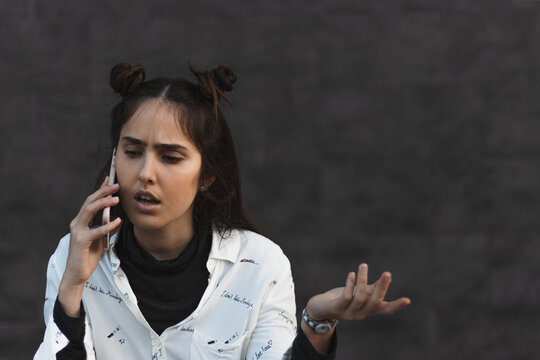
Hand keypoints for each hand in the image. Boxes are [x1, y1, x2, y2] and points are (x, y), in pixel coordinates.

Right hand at [58, 177, 121, 315]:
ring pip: (89, 211)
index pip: (90, 201)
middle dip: (103, 192)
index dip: (100, 190)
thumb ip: (107, 229)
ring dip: (103, 203)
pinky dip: (107, 226)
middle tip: (116, 185)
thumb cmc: (87, 257)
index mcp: (81, 221)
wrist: (77, 275)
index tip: (110, 179)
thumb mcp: (101, 240)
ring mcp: (78, 232)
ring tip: (116, 198)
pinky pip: (96, 231)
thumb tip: (117, 219)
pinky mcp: (81, 241)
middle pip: (89, 202)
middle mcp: (77, 223)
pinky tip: (118, 222)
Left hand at [306, 263, 409, 322]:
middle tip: (387, 273)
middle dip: (382, 288)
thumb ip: (372, 288)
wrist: (319, 309)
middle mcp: (360, 313)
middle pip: (374, 302)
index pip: (384, 309)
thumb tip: (389, 277)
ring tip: (363, 266)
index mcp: (367, 310)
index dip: (396, 306)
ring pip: (360, 297)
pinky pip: (346, 297)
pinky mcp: (336, 309)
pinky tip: (351, 274)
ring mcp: (348, 312)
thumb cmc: (341, 299)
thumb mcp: (358, 292)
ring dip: (362, 280)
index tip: (407, 300)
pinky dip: (350, 285)